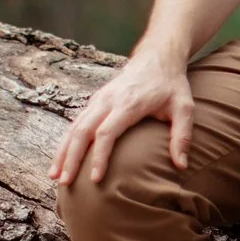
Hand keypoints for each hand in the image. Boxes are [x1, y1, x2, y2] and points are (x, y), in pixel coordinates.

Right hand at [51, 46, 193, 184]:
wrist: (158, 57)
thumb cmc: (172, 86)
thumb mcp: (185, 108)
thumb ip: (182, 136)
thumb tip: (181, 166)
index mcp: (129, 103)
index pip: (107, 132)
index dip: (99, 156)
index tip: (95, 179)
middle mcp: (109, 100)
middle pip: (82, 131)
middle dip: (71, 158)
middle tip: (64, 182)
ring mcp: (99, 99)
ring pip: (74, 126)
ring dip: (63, 151)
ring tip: (55, 176)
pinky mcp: (96, 100)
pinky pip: (76, 122)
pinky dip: (66, 141)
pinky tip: (61, 159)